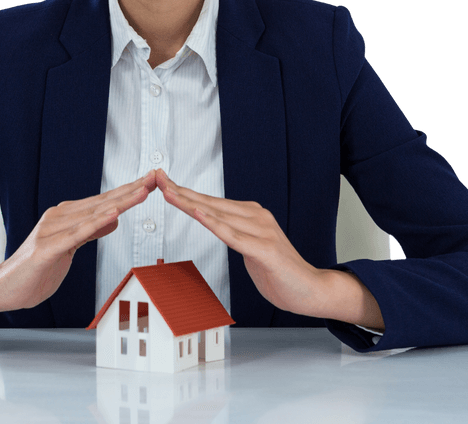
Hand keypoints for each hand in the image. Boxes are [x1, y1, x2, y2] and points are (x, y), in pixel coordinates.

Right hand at [0, 171, 154, 323]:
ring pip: (93, 214)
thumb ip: (90, 231)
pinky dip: (96, 223)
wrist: (4, 287)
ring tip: (141, 191)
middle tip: (154, 177)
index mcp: (66, 216)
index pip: (103, 201)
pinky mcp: (47, 248)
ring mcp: (51, 231)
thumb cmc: (35, 269)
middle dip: (131, 189)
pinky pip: (76, 235)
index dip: (128, 191)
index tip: (150, 181)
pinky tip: (113, 214)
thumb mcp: (70, 248)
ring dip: (120, 201)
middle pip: (102, 202)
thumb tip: (113, 217)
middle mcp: (59, 217)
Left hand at [156, 169, 382, 328]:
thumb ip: (234, 234)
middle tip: (157, 178)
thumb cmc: (279, 271)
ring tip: (169, 192)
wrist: (310, 290)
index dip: (185, 192)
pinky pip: (233, 236)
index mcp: (251, 215)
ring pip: (218, 215)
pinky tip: (199, 214)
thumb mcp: (250, 248)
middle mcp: (256, 217)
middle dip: (181, 191)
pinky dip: (214, 224)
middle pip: (211, 203)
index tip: (163, 181)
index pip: (211, 201)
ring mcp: (262, 232)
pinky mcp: (265, 250)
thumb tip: (215, 224)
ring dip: (191, 203)